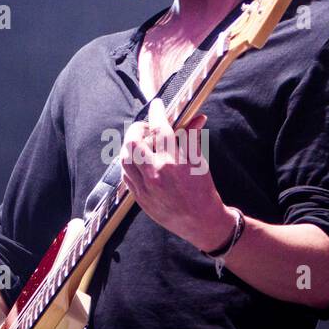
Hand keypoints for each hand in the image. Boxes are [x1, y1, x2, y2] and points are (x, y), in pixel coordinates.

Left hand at [119, 98, 234, 251]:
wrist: (201, 223)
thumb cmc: (203, 191)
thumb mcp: (199, 162)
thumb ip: (192, 138)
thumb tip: (197, 117)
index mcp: (173, 162)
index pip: (160, 128)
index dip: (157, 113)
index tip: (157, 105)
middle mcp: (156, 174)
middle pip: (133, 141)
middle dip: (137, 129)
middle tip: (146, 127)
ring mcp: (145, 187)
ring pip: (125, 158)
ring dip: (130, 146)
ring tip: (142, 143)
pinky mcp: (140, 198)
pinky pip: (126, 175)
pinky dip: (129, 163)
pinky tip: (138, 160)